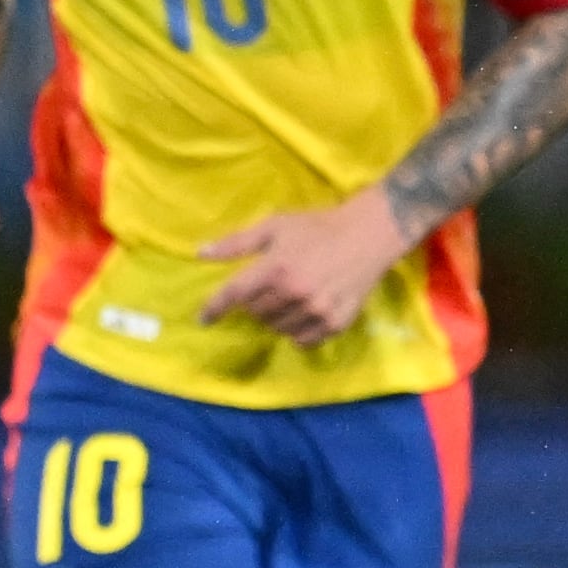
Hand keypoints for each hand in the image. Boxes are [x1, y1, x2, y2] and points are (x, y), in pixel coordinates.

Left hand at [196, 186, 416, 348]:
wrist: (368, 234)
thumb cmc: (317, 227)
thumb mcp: (275, 226)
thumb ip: (236, 243)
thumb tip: (200, 254)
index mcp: (276, 268)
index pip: (234, 295)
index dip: (214, 309)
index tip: (203, 319)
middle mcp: (294, 294)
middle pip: (256, 314)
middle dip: (255, 303)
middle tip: (271, 286)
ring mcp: (316, 311)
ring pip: (278, 329)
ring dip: (275, 318)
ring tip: (289, 297)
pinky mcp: (336, 324)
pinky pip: (303, 341)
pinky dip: (297, 331)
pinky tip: (304, 313)